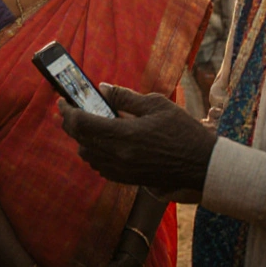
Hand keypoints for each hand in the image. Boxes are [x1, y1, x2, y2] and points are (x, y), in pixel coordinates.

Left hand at [57, 83, 217, 190]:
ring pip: (87, 155)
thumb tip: (102, 88)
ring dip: (82, 139)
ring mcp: (122, 170)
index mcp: (124, 135)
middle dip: (70, 124)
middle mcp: (118, 155)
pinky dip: (94, 153)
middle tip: (70, 109)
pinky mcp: (127, 179)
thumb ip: (125, 98)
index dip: (68, 111)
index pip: (82, 124)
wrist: (202, 165)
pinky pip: (99, 167)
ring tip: (88, 124)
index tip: (63, 101)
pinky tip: (103, 142)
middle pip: (80, 140)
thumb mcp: (156, 105)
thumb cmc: (183, 131)